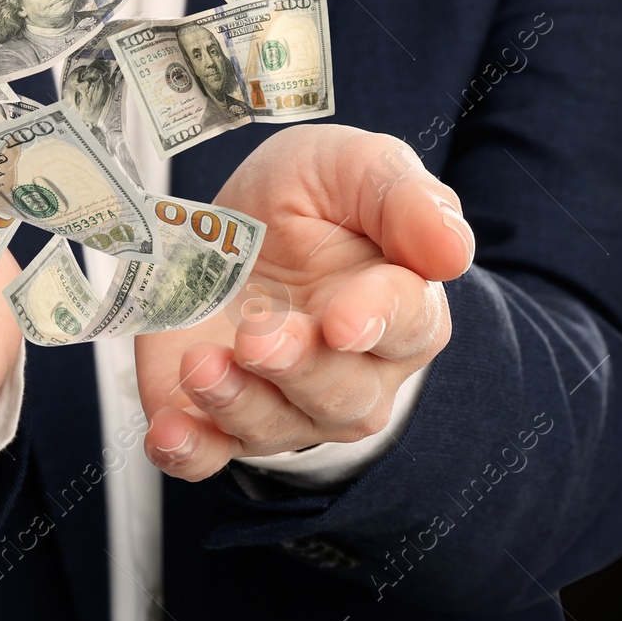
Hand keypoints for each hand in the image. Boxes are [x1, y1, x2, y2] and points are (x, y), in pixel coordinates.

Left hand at [135, 126, 474, 480]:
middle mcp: (352, 372)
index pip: (406, 323)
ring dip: (236, 402)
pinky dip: (189, 451)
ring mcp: (283, 402)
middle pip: (342, 393)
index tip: (342, 323)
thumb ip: (404, 199)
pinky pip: (207, 454)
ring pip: (274, 426)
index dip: (375, 322)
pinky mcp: (214, 416)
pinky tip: (168, 432)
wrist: (226, 226)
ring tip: (201, 364)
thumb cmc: (307, 200)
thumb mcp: (353, 166)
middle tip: (257, 336)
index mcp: (401, 305)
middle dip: (298, 368)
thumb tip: (453, 252)